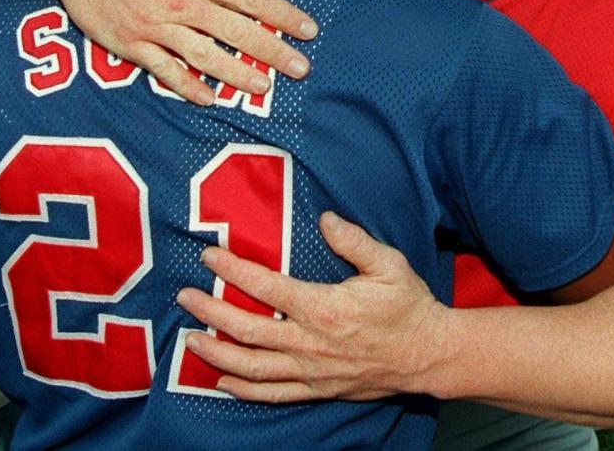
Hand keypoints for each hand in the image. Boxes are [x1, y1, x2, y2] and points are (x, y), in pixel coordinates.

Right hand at [46, 0, 317, 104]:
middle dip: (272, 50)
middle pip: (236, 30)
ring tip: (263, 87)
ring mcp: (156, 26)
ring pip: (204, 55)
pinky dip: (187, 85)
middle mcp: (182, 3)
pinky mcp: (132, 44)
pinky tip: (210, 99)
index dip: (283, 14)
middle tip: (302, 68)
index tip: (309, 30)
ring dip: (236, 72)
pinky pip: (164, 70)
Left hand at [175, 212, 447, 401]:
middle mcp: (311, 343)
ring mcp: (312, 371)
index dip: (234, 271)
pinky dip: (243, 390)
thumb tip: (325, 218)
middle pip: (247, 331)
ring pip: (252, 367)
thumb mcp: (389, 264)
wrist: (429, 355)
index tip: (209, 258)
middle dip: (211, 312)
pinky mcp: (318, 389)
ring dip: (216, 353)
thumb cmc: (409, 306)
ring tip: (190, 338)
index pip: (266, 288)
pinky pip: (272, 394)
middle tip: (184, 297)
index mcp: (324, 308)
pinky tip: (221, 381)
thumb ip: (354, 240)